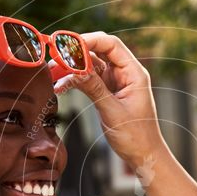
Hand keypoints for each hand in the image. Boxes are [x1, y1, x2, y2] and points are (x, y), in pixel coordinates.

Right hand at [58, 32, 166, 168]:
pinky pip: (89, 80)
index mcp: (134, 73)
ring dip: (72, 68)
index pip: (111, 45)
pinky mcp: (108, 92)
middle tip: (56, 56)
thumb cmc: (136, 136)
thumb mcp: (113, 112)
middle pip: (99, 51)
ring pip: (91, 66)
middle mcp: (125, 73)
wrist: (143, 155)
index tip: (68, 44)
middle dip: (77, 52)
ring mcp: (116, 82)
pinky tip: (60, 87)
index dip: (89, 40)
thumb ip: (95, 88)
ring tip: (53, 72)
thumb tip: (76, 69)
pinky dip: (75, 81)